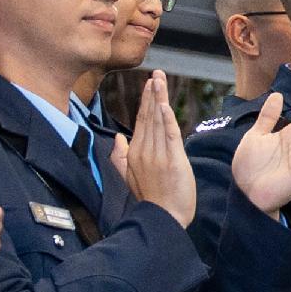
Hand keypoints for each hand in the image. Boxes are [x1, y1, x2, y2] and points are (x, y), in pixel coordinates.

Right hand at [113, 72, 196, 227]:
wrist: (163, 218)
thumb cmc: (151, 199)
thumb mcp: (130, 177)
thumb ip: (121, 157)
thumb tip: (118, 137)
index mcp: (134, 153)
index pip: (140, 121)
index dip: (145, 101)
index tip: (150, 84)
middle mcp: (144, 150)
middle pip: (148, 116)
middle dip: (152, 93)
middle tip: (157, 73)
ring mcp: (157, 155)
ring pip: (157, 121)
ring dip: (159, 99)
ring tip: (160, 80)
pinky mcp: (172, 160)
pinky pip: (168, 134)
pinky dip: (166, 118)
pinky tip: (164, 104)